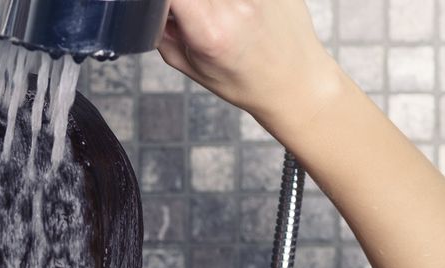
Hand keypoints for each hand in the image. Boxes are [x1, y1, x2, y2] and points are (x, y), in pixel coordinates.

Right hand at [157, 0, 340, 121]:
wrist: (295, 82)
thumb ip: (162, 30)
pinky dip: (235, 3)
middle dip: (187, 4)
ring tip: (222, 16)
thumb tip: (149, 7)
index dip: (164, 2)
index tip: (164, 8)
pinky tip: (242, 12)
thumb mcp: (190, 65)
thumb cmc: (246, 81)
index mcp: (210, 30)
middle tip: (194, 16)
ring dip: (210, 4)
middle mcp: (236, 4)